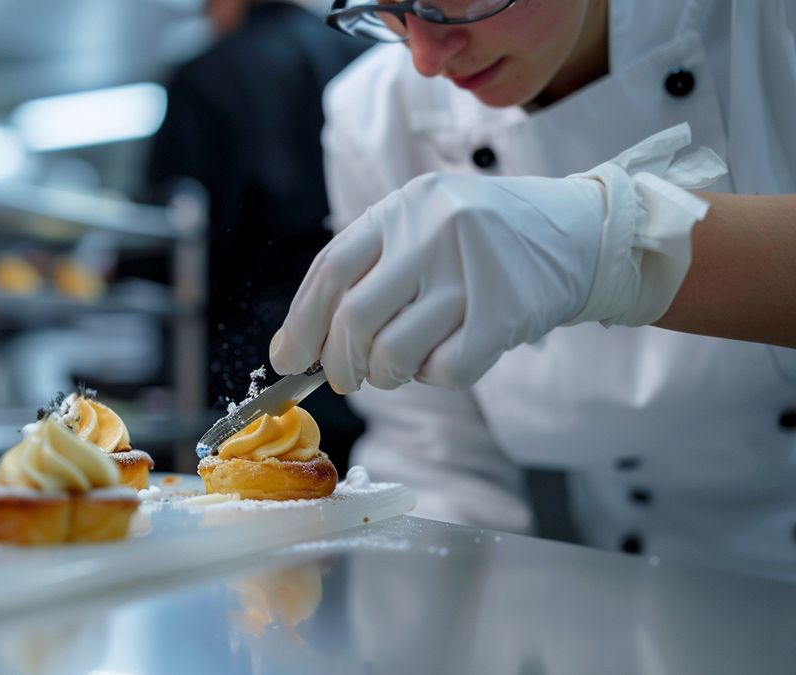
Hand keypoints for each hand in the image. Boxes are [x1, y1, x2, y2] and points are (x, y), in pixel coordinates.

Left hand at [270, 123, 726, 392]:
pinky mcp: (507, 313)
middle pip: (354, 318)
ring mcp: (473, 272)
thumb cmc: (480, 241)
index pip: (331, 269)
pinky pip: (445, 371)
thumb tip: (291, 348)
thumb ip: (361, 275)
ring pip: (394, 352)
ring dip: (385, 376)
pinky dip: (434, 378)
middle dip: (339, 363)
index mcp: (403, 207)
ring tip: (397, 367)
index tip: (288, 360)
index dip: (301, 323)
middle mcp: (434, 232)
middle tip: (345, 378)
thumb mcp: (418, 229)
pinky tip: (446, 357)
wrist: (577, 232)